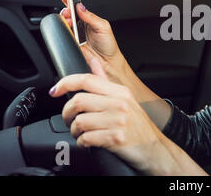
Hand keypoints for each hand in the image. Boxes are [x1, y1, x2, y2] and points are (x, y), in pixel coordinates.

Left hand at [49, 58, 167, 173]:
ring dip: (74, 130)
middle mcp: (120, 104)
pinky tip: (89, 142)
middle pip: (79, 101)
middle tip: (69, 119)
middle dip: (66, 113)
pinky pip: (86, 139)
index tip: (55, 91)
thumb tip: (93, 61)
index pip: (87, 80)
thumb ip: (106, 81)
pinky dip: (82, 143)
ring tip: (81, 133)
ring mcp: (119, 121)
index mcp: (120, 92)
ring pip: (79, 122)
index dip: (66, 83)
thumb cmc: (138, 125)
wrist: (154, 148)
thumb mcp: (125, 100)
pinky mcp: (116, 138)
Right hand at [59, 0, 125, 85]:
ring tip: (69, 20)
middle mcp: (80, 25)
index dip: (71, 0)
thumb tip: (80, 7)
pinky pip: (63, 34)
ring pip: (64, 23)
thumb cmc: (108, 45)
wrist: (107, 62)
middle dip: (66, 10)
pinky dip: (62, 30)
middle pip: (68, 13)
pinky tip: (66, 28)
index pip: (77, 7)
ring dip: (64, 19)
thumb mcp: (103, 27)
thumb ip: (91, 17)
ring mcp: (74, 34)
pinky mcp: (70, 42)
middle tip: (68, 12)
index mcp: (89, 19)